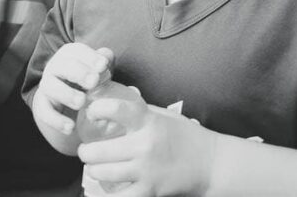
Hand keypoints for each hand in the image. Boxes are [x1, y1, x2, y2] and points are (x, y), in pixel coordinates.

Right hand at [34, 43, 111, 135]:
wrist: (69, 107)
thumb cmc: (87, 82)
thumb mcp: (97, 71)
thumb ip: (103, 62)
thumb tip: (106, 56)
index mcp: (68, 55)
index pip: (75, 50)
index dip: (89, 57)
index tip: (103, 66)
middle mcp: (54, 68)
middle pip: (61, 65)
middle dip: (79, 72)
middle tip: (94, 82)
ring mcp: (46, 87)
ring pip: (50, 87)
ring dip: (66, 94)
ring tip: (82, 102)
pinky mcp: (42, 106)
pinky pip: (44, 112)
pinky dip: (56, 120)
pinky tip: (70, 127)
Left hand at [77, 102, 215, 195]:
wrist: (211, 164)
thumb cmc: (188, 137)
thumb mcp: (165, 117)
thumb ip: (141, 112)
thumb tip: (116, 107)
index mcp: (149, 122)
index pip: (116, 109)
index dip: (98, 109)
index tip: (91, 112)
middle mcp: (145, 145)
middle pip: (100, 150)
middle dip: (86, 152)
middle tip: (85, 151)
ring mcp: (146, 170)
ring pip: (104, 173)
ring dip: (93, 171)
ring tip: (93, 168)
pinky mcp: (150, 190)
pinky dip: (107, 195)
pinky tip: (103, 190)